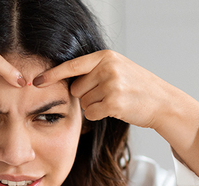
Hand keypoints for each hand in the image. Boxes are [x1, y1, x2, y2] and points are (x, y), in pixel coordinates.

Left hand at [33, 50, 198, 175]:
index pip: (72, 66)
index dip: (52, 75)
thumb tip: (66, 84)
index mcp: (105, 57)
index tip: (36, 82)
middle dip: (87, 96)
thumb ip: (94, 71)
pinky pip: (91, 114)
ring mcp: (111, 85)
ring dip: (95, 106)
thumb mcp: (117, 69)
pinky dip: (99, 115)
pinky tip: (115, 110)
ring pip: (84, 103)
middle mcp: (107, 68)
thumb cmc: (137, 87)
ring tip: (115, 100)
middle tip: (108, 95)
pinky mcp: (114, 103)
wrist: (162, 102)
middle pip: (76, 89)